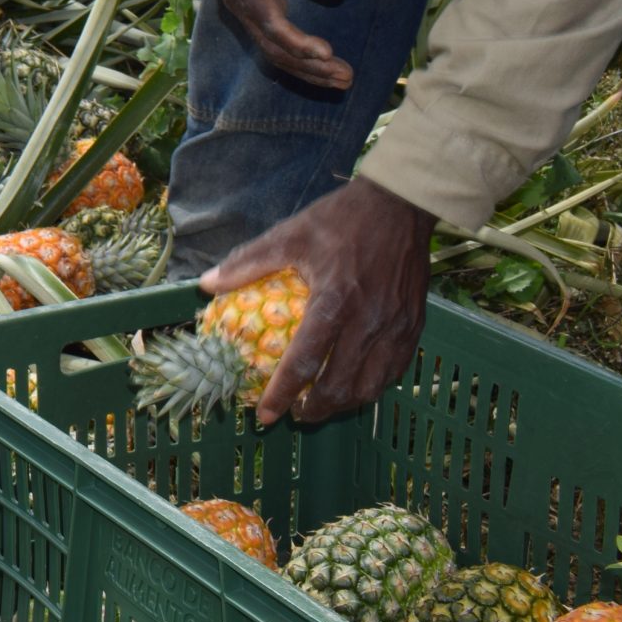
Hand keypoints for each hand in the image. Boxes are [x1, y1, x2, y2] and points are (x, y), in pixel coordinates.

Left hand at [201, 176, 438, 424]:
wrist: (400, 206)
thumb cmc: (341, 220)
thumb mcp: (289, 235)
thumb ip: (248, 263)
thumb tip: (206, 285)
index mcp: (335, 302)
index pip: (303, 363)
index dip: (281, 394)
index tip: (265, 415)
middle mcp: (368, 323)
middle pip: (340, 386)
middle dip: (314, 410)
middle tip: (294, 414)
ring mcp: (396, 328)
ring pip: (371, 386)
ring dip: (344, 404)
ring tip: (321, 405)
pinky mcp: (414, 327)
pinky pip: (394, 372)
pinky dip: (372, 387)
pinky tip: (355, 384)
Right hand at [215, 0, 354, 88]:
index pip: (270, 23)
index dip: (297, 41)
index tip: (328, 52)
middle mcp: (239, 5)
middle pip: (272, 47)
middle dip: (309, 66)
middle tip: (346, 76)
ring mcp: (247, 12)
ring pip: (274, 51)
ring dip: (307, 69)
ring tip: (343, 80)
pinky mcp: (258, 14)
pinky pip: (277, 44)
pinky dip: (300, 59)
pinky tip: (325, 69)